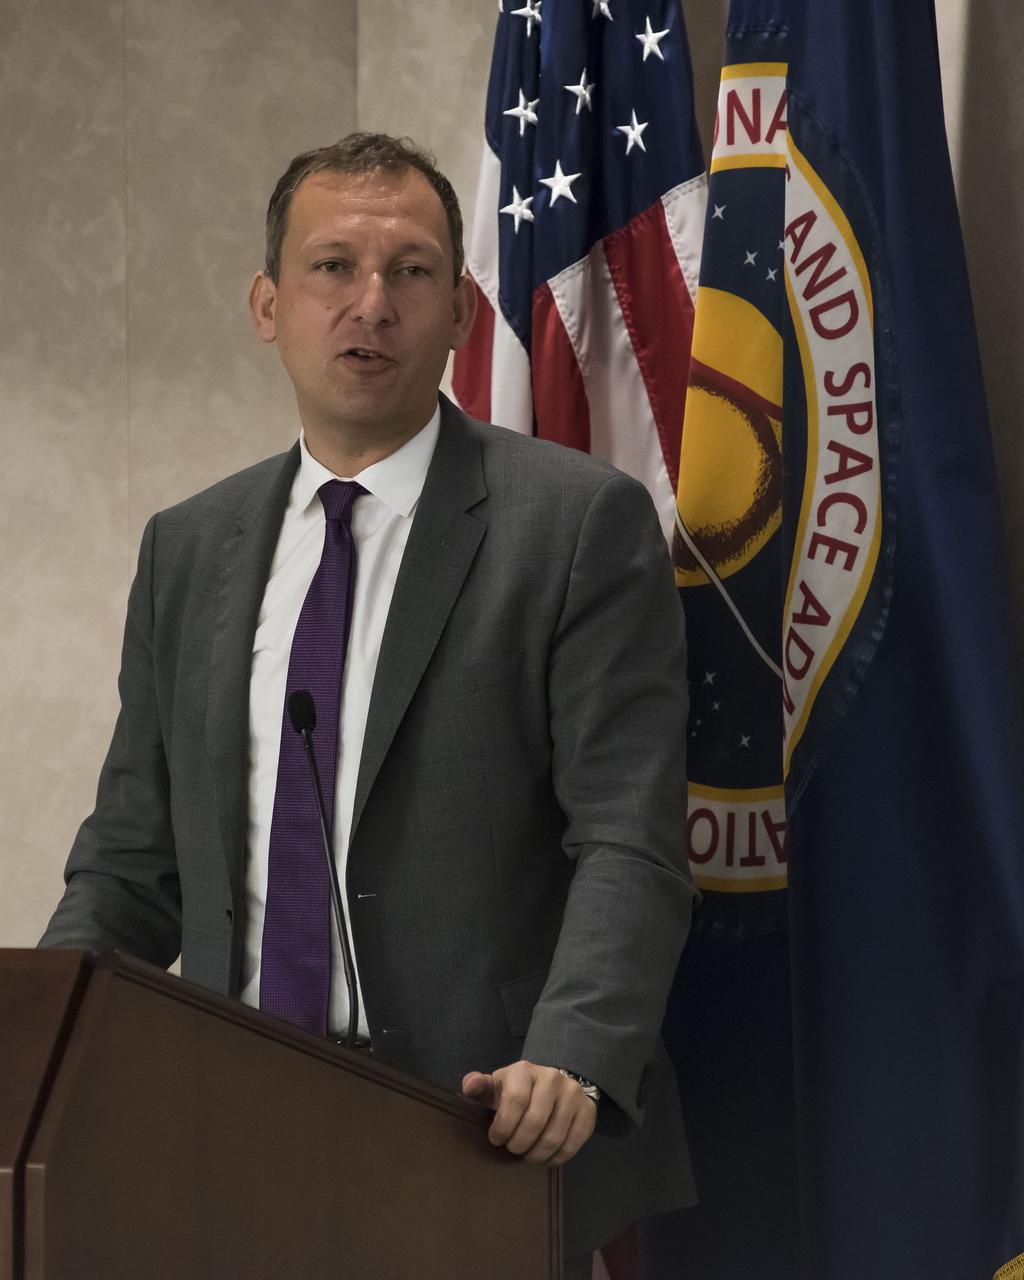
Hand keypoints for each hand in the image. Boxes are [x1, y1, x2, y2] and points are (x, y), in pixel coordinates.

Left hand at [461, 1059, 596, 1165]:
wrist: (553, 1084)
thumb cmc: (517, 1089)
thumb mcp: (497, 1086)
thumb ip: (480, 1086)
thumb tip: (470, 1087)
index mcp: (525, 1070)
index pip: (515, 1101)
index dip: (503, 1127)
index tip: (496, 1139)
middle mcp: (552, 1078)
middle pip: (535, 1122)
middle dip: (519, 1144)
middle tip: (513, 1148)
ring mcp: (573, 1094)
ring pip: (554, 1137)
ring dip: (537, 1154)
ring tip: (528, 1154)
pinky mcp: (587, 1112)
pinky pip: (571, 1145)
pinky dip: (556, 1158)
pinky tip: (545, 1156)